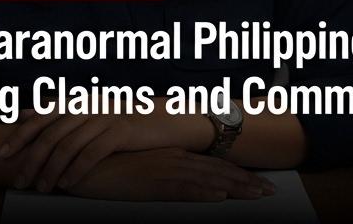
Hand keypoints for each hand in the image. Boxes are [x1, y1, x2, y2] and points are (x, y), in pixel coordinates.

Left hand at [0, 108, 183, 191]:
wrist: (163, 121)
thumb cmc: (122, 121)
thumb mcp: (89, 112)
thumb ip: (58, 113)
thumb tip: (22, 114)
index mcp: (79, 100)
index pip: (41, 117)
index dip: (19, 135)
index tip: (0, 155)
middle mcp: (89, 105)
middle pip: (51, 134)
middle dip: (30, 160)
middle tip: (18, 181)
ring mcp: (105, 117)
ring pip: (68, 146)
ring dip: (50, 170)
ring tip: (40, 188)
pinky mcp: (121, 131)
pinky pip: (92, 153)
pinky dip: (76, 170)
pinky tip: (66, 184)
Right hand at [62, 147, 274, 200]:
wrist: (81, 160)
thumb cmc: (111, 165)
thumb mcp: (144, 166)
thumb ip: (166, 169)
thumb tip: (188, 179)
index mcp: (174, 154)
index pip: (214, 165)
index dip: (240, 175)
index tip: (261, 182)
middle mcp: (174, 159)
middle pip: (218, 172)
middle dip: (247, 182)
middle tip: (271, 191)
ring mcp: (163, 169)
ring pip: (207, 180)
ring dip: (234, 188)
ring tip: (257, 195)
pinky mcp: (149, 183)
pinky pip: (180, 189)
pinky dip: (201, 193)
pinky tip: (217, 197)